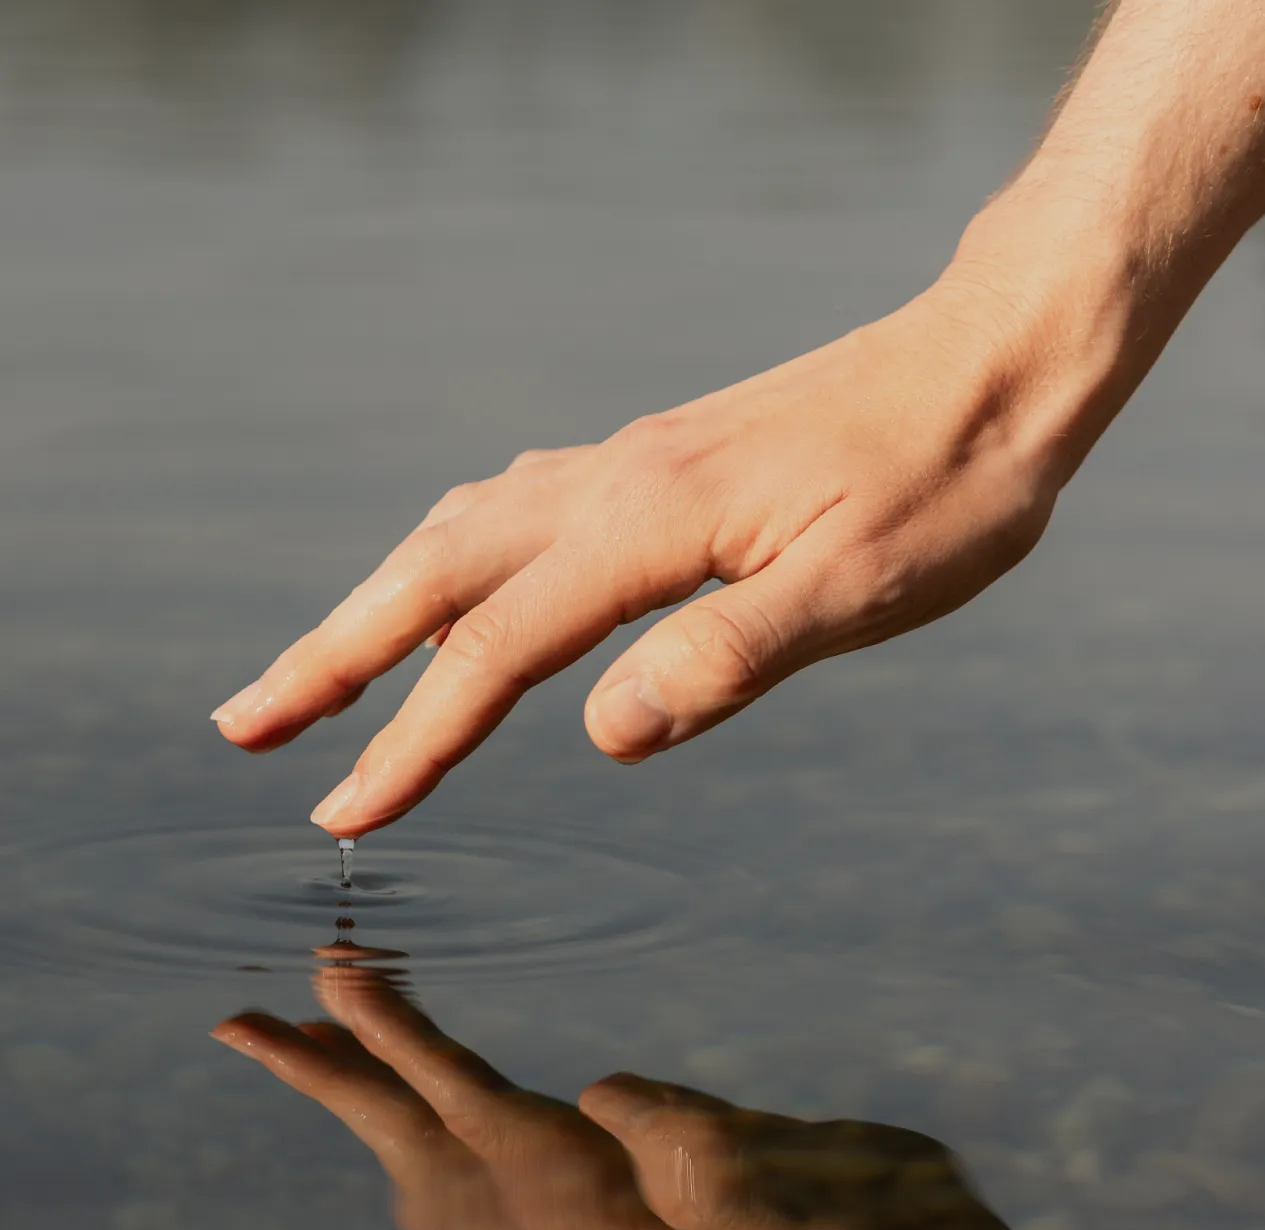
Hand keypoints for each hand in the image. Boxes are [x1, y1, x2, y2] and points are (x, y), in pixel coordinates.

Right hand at [211, 198, 1121, 835]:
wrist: (999, 364)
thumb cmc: (946, 485)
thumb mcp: (854, 591)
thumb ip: (725, 659)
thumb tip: (600, 735)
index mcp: (648, 525)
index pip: (498, 649)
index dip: (413, 740)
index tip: (344, 811)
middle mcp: (614, 483)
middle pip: (431, 574)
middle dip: (331, 658)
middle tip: (247, 726)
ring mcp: (632, 466)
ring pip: (462, 534)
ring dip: (379, 607)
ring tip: (321, 674)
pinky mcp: (661, 467)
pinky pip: (519, 513)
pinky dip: (457, 566)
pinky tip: (462, 594)